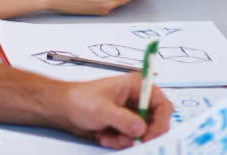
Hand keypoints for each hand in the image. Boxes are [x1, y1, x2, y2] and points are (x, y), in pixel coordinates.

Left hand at [50, 74, 173, 147]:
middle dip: (139, 135)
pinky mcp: (124, 124)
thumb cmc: (79, 99)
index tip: (149, 136)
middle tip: (126, 139)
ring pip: (143, 134)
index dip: (160, 123)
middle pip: (156, 122)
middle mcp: (137, 98)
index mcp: (136, 85)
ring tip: (109, 135)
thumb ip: (124, 120)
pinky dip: (120, 141)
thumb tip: (141, 129)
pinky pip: (132, 139)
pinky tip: (105, 136)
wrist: (63, 108)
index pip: (163, 105)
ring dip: (126, 139)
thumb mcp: (103, 109)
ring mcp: (131, 112)